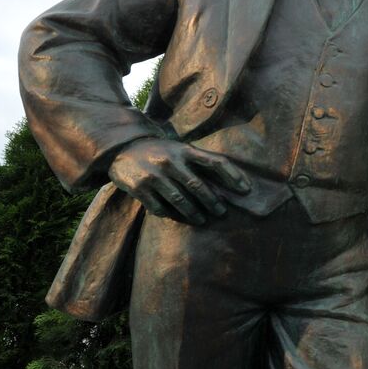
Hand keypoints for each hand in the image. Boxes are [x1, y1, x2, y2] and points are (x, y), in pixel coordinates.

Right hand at [107, 139, 250, 224]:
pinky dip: (169, 214)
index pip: (216, 162)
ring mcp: (153, 175)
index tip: (245, 190)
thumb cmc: (160, 152)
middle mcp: (171, 161)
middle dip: (213, 202)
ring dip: (193, 213)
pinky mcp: (138, 188)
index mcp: (185, 150)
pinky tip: (176, 216)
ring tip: (202, 219)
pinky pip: (159, 208)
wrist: (122, 149)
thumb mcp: (179, 149)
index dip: (233, 176)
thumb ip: (198, 163)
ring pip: (180, 200)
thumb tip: (226, 185)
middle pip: (198, 186)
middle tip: (222, 212)